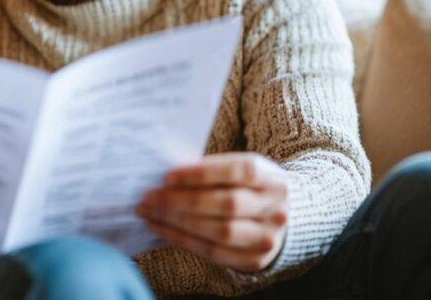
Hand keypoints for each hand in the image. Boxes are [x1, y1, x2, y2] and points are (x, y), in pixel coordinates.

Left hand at [136, 153, 288, 272]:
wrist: (280, 219)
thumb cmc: (248, 187)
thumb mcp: (239, 170)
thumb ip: (211, 169)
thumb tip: (167, 176)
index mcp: (272, 178)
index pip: (237, 172)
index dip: (201, 174)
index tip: (167, 176)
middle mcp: (275, 210)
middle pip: (227, 204)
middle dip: (182, 200)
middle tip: (149, 197)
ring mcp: (267, 238)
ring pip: (219, 231)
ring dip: (178, 222)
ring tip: (149, 212)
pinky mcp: (254, 260)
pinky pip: (213, 252)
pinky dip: (183, 239)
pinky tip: (161, 228)